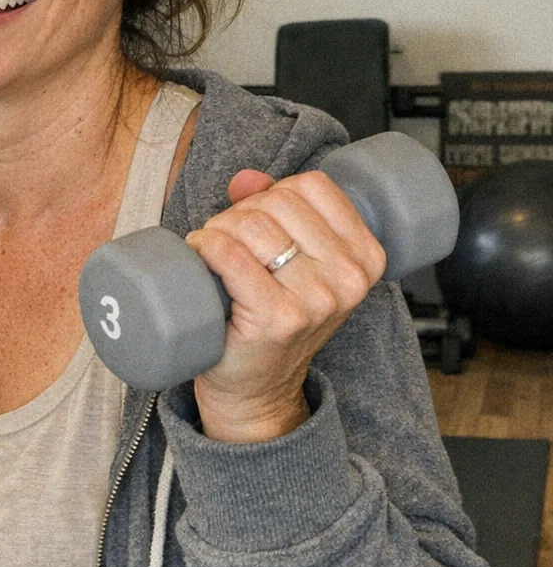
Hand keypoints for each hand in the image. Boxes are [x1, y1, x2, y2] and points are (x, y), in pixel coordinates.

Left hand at [185, 167, 386, 442]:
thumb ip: (276, 209)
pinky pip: (231, 254)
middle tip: (226, 241)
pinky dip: (206, 246)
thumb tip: (248, 178)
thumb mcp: (294, 262)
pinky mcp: (278, 317)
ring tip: (211, 252)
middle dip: (239, 213)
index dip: (274, 193)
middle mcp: (350, 277)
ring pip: (251, 225)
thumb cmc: (273, 319)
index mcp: (366, 255)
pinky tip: (200, 256)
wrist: (258, 387)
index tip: (259, 219)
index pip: (312, 186)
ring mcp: (317, 300)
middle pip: (277, 203)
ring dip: (217, 230)